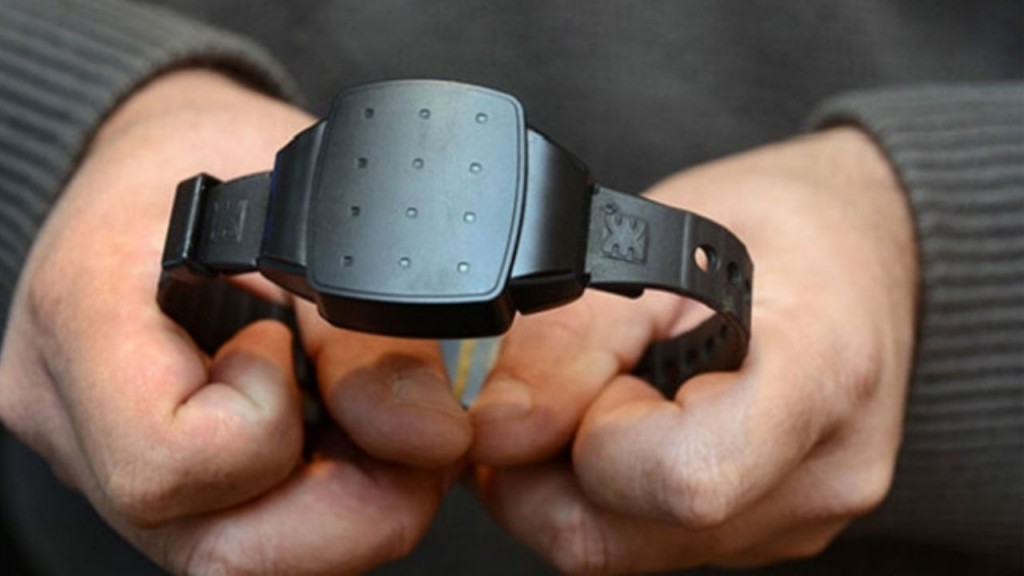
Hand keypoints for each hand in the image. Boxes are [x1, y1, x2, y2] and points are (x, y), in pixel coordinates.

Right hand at [0, 70, 469, 573]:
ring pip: (235, 556)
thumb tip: (437, 440)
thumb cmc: (219, 156)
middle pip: (215, 547)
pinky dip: (310, 504)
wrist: (160, 159)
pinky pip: (238, 532)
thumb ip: (375, 338)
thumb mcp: (309, 213)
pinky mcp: (144, 476)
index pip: (169, 462)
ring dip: (339, 514)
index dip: (268, 426)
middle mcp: (71, 413)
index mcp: (85, 318)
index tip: (293, 351)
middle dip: (346, 510)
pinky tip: (337, 443)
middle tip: (407, 437)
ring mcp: (99, 458)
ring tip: (377, 431)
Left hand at [468, 128, 917, 572]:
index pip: (680, 481)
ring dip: (573, 479)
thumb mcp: (662, 241)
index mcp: (821, 376)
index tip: (579, 377)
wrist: (866, 247)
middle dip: (548, 468)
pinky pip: (650, 542)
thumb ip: (571, 343)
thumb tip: (493, 430)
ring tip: (609, 389)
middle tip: (564, 384)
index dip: (589, 440)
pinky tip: (632, 421)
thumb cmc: (779, 224)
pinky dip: (610, 492)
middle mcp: (823, 474)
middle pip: (624, 540)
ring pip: (621, 551)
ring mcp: (801, 518)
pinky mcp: (773, 532)